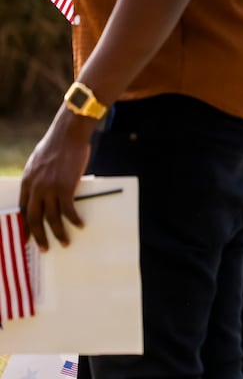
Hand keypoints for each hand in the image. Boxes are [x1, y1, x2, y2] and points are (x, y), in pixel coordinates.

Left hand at [19, 111, 93, 249]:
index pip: (24, 209)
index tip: (29, 237)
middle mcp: (35, 188)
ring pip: (51, 218)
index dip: (26, 225)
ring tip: (65, 242)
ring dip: (58, 233)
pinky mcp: (66, 187)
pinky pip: (68, 210)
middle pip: (34, 218)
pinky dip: (74, 220)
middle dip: (39, 236)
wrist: (69, 134)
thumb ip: (40, 178)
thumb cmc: (57, 145)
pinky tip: (80, 225)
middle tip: (44, 248)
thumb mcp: (40, 163)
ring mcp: (50, 188)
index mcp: (27, 182)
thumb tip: (47, 191)